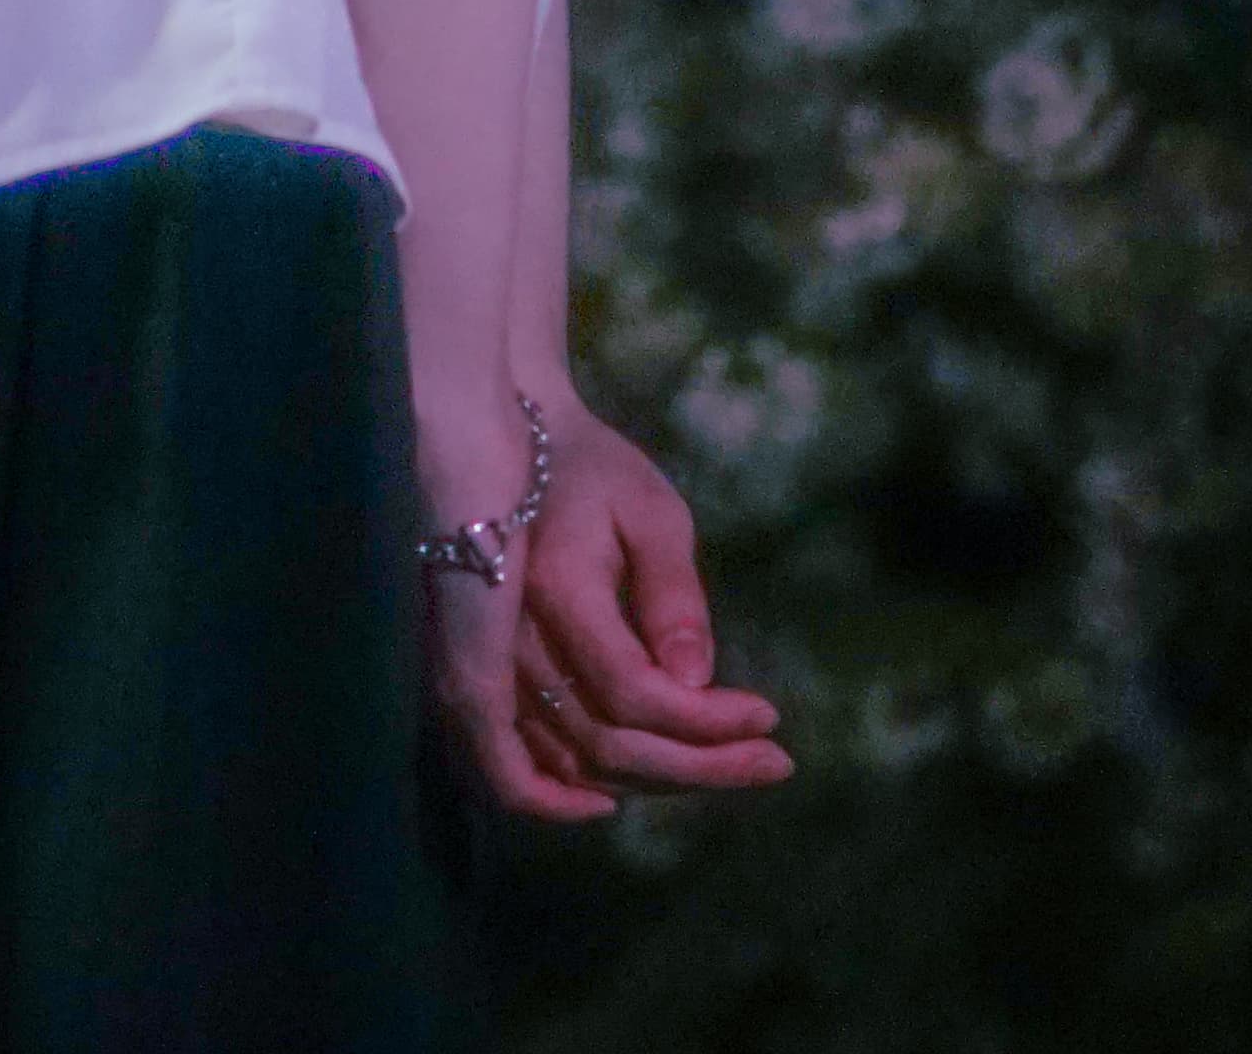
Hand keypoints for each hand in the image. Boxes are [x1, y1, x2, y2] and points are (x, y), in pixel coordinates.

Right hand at [418, 387, 792, 827]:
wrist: (509, 449)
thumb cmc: (593, 473)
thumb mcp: (651, 508)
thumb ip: (673, 592)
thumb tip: (696, 682)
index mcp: (557, 590)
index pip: (635, 692)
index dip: (707, 722)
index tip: (771, 715)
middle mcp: (511, 643)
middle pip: (608, 744)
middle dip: (700, 766)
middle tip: (773, 763)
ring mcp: (489, 670)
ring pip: (574, 763)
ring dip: (655, 781)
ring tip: (728, 769)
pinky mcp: (478, 685)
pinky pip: (521, 765)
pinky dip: (570, 795)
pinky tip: (619, 802)